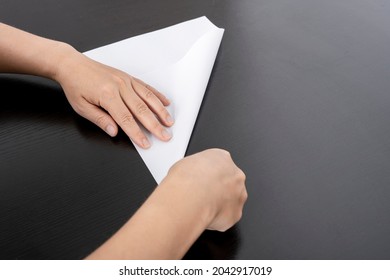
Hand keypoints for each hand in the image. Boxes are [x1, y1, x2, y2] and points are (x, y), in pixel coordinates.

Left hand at [54, 46, 173, 147]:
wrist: (72, 65)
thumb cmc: (75, 85)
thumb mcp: (82, 107)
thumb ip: (100, 120)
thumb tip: (114, 132)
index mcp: (107, 96)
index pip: (126, 119)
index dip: (137, 133)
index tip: (146, 143)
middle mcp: (119, 87)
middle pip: (141, 110)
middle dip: (155, 125)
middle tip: (165, 136)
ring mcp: (125, 81)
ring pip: (148, 98)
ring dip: (160, 111)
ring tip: (169, 122)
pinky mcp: (127, 77)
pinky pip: (146, 87)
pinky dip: (157, 95)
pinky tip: (165, 103)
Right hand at [165, 148, 246, 231]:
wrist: (189, 198)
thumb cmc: (186, 179)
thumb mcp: (185, 163)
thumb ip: (195, 169)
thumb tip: (189, 176)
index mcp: (222, 158)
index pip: (219, 165)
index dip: (209, 175)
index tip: (201, 181)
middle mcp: (235, 175)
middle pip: (229, 182)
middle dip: (218, 189)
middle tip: (201, 195)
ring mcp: (239, 195)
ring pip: (231, 201)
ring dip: (219, 204)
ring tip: (201, 207)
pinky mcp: (236, 213)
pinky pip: (227, 217)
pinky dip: (217, 219)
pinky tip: (204, 216)